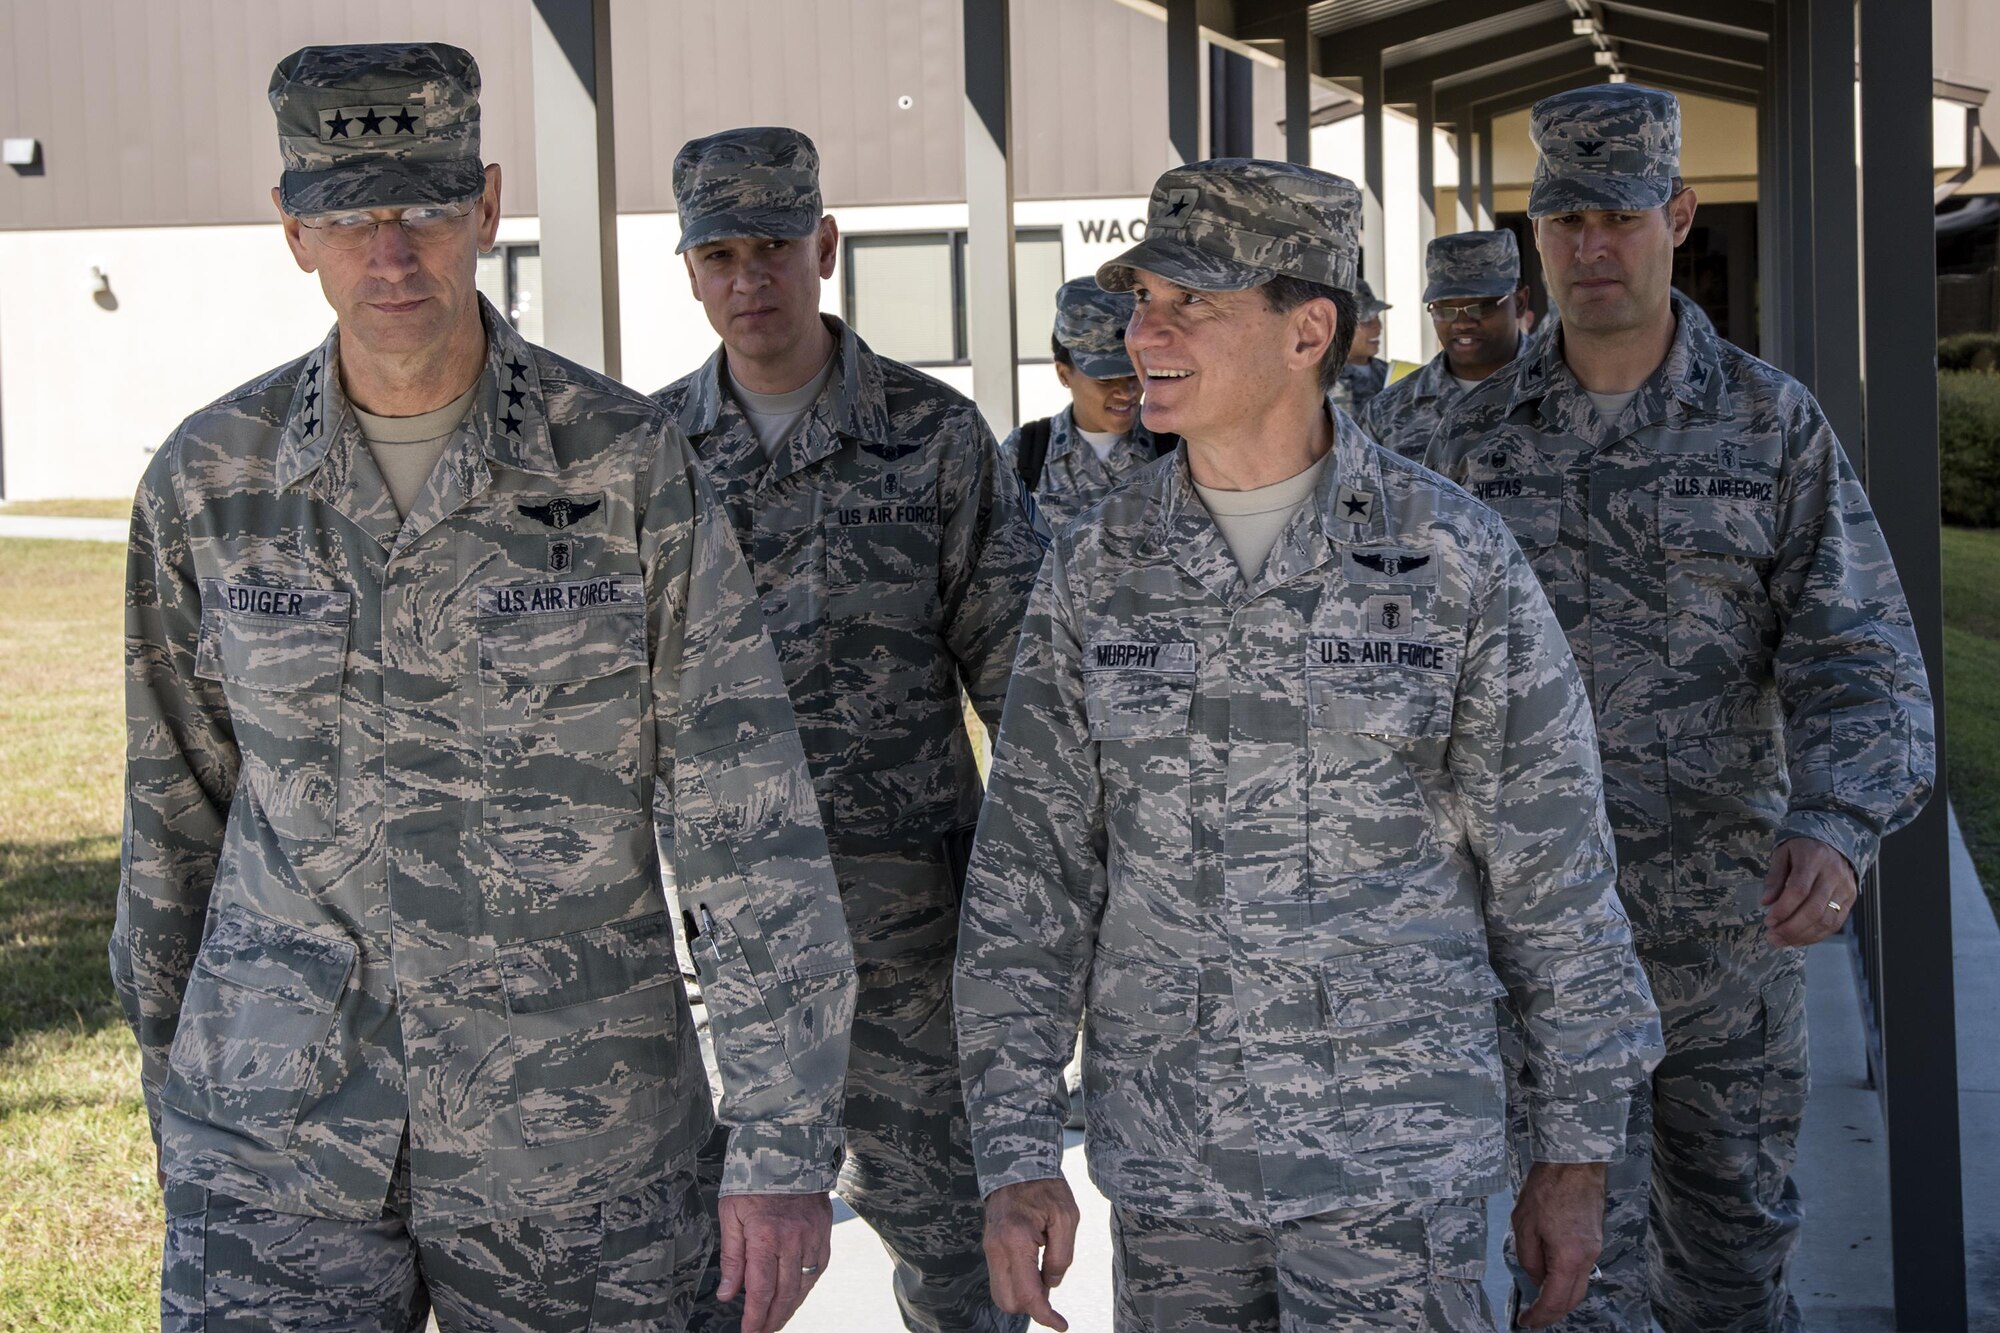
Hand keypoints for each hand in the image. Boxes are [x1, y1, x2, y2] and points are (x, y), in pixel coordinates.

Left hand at [716, 1191, 831, 1332]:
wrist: (786, 1150)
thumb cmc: (753, 1180)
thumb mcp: (731, 1215)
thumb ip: (732, 1258)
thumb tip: (727, 1294)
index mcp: (765, 1237)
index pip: (761, 1290)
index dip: (755, 1317)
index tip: (749, 1332)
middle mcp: (793, 1240)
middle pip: (785, 1293)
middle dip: (773, 1319)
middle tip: (763, 1332)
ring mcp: (812, 1236)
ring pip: (804, 1284)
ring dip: (790, 1307)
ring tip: (777, 1319)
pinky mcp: (824, 1231)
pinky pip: (818, 1267)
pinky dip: (807, 1285)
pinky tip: (797, 1293)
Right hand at [982, 1178, 1080, 1330]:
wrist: (1016, 1162)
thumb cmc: (1046, 1187)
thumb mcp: (1067, 1218)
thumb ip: (1062, 1257)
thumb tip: (1050, 1285)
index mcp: (1017, 1241)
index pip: (1028, 1294)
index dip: (1045, 1316)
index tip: (1061, 1325)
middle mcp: (997, 1248)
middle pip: (1007, 1302)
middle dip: (1031, 1307)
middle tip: (1051, 1292)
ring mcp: (989, 1247)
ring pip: (1000, 1293)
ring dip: (1022, 1296)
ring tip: (1043, 1275)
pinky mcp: (989, 1246)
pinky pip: (1000, 1278)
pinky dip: (1016, 1283)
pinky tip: (1033, 1268)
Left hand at [1511, 1161, 1605, 1328]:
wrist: (1574, 1163)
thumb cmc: (1547, 1188)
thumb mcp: (1524, 1225)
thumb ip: (1529, 1258)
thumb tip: (1537, 1279)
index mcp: (1569, 1257)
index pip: (1555, 1300)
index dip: (1540, 1316)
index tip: (1526, 1322)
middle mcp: (1587, 1257)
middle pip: (1573, 1298)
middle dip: (1553, 1313)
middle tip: (1534, 1318)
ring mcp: (1595, 1247)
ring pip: (1580, 1285)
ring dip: (1562, 1297)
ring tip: (1541, 1300)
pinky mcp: (1595, 1237)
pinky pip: (1583, 1268)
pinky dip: (1569, 1279)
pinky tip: (1553, 1275)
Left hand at [1762, 837, 1857, 947]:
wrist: (1836, 840)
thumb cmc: (1803, 847)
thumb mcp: (1783, 853)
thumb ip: (1775, 877)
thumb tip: (1766, 902)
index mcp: (1814, 859)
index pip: (1799, 890)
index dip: (1783, 909)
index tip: (1768, 922)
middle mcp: (1833, 875)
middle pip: (1814, 909)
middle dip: (1791, 928)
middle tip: (1772, 938)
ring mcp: (1845, 888)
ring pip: (1827, 920)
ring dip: (1803, 936)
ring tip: (1783, 941)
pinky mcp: (1851, 898)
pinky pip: (1836, 923)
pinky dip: (1817, 935)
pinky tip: (1800, 939)